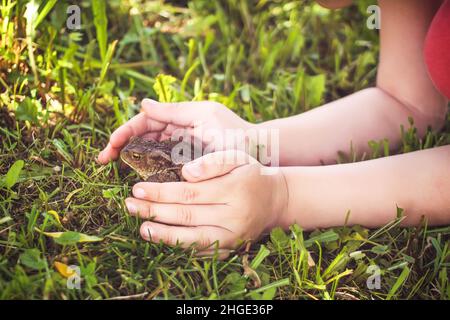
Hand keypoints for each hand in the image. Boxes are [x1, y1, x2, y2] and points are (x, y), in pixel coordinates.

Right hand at [98, 99, 252, 163]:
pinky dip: (148, 170)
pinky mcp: (187, 166)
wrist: (258, 152)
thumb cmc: (232, 131)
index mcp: (180, 118)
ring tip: (114, 168)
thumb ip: (173, 110)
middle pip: (142, 137)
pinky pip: (162, 166)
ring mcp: (182, 150)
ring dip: (131, 157)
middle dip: (121, 145)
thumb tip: (142, 103)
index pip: (145, 122)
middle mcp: (178, 132)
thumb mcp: (202, 115)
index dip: (125, 131)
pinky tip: (137, 177)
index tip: (110, 146)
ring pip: (149, 152)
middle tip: (103, 160)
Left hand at [124, 150, 287, 255]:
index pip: (189, 193)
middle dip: (154, 210)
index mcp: (233, 190)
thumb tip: (185, 173)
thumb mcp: (237, 157)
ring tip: (141, 227)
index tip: (138, 188)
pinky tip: (163, 239)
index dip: (161, 192)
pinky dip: (180, 246)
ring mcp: (232, 236)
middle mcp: (232, 216)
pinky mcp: (230, 248)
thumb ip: (212, 162)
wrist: (275, 200)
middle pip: (185, 215)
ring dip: (163, 234)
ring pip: (191, 238)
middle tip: (129, 205)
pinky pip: (201, 250)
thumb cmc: (252, 174)